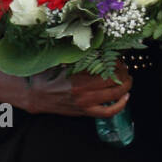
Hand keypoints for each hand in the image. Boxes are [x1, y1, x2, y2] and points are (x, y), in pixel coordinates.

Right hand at [17, 59, 131, 117]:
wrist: (34, 95)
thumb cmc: (47, 75)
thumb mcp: (61, 62)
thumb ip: (78, 57)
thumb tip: (98, 48)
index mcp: (77, 77)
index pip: (106, 69)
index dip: (117, 64)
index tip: (119, 59)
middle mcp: (83, 92)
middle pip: (113, 82)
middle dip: (123, 74)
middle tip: (126, 69)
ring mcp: (85, 104)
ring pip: (114, 96)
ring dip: (125, 87)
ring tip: (128, 81)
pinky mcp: (84, 112)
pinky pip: (107, 112)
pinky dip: (119, 106)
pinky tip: (126, 98)